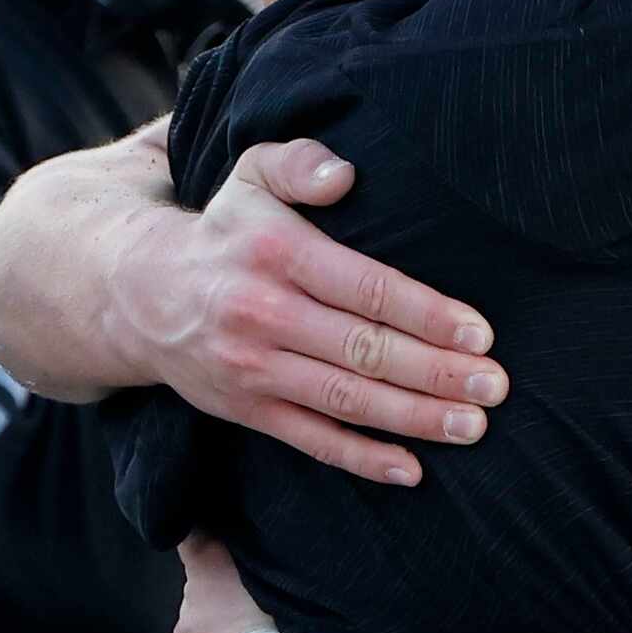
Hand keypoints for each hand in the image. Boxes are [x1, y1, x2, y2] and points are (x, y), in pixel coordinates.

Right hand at [113, 138, 504, 487]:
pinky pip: (311, 441)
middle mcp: (263, 313)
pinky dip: (362, 459)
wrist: (137, 293)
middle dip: (436, 372)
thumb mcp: (251, 174)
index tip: (480, 334)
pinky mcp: (246, 410)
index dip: (427, 314)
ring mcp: (253, 368)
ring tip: (472, 426)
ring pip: (346, 400)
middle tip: (494, 386)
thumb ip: (300, 163)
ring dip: (414, 418)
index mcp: (276, 252)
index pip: (366, 288)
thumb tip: (345, 177)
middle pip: (365, 350)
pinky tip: (412, 469)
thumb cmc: (225, 229)